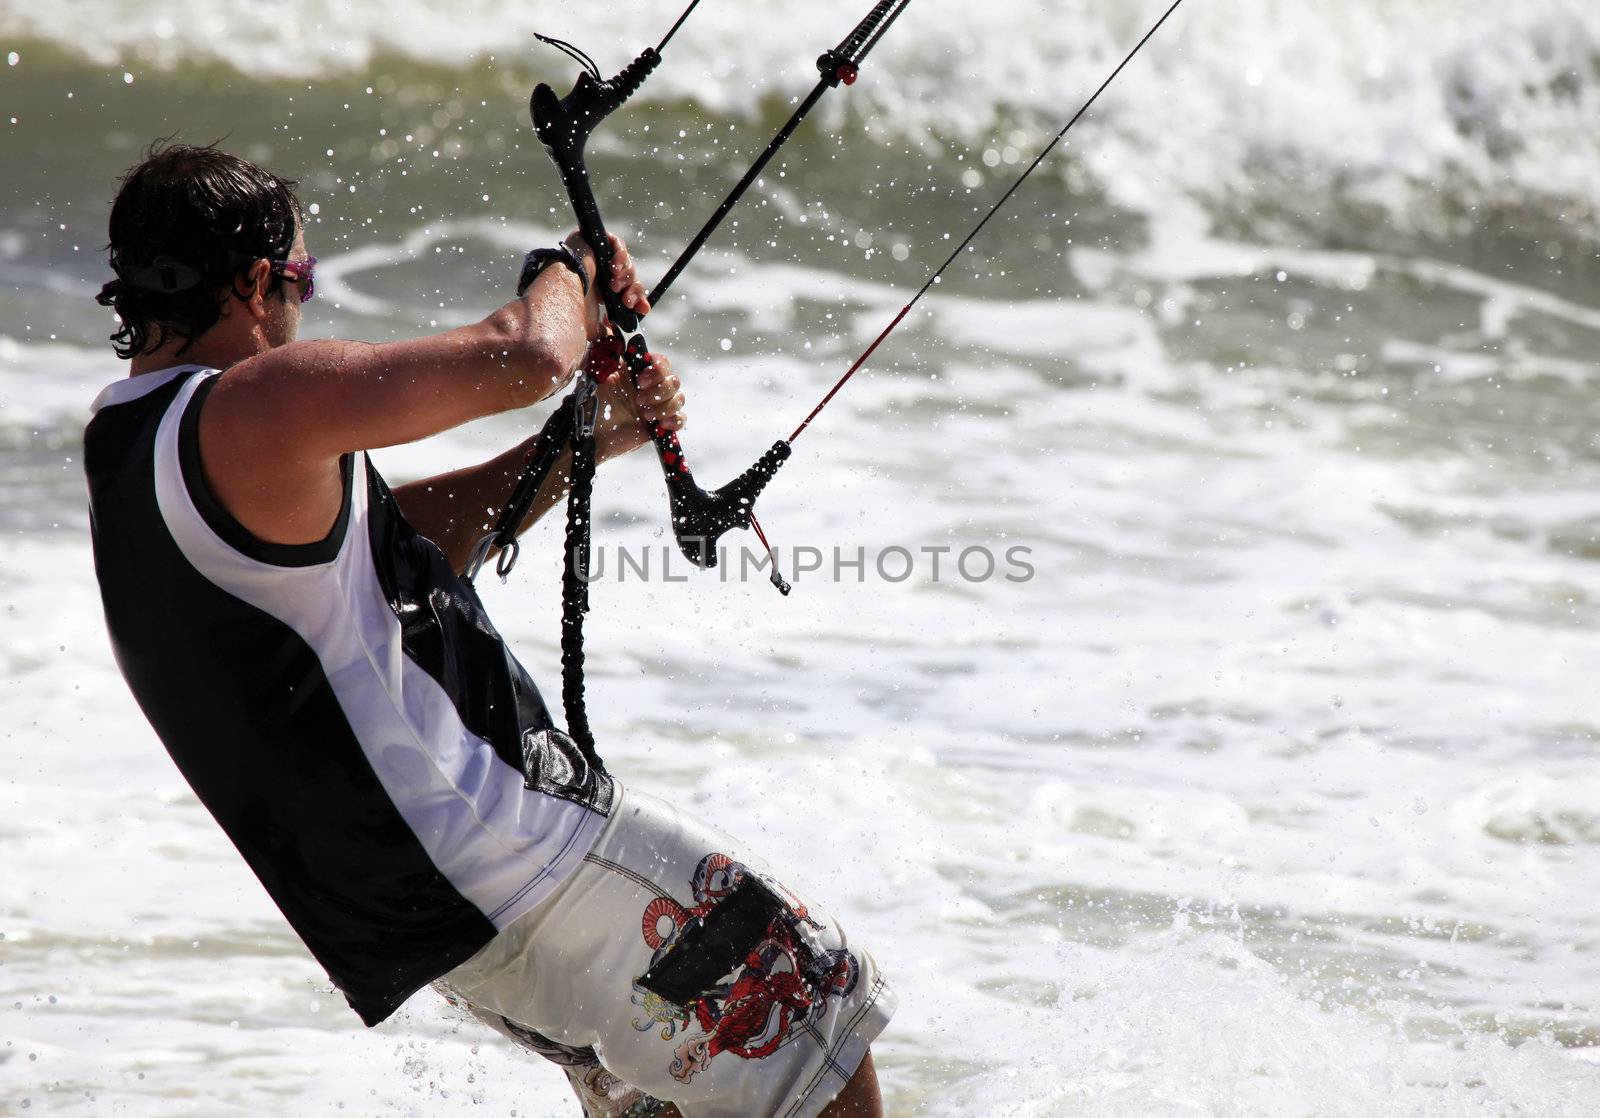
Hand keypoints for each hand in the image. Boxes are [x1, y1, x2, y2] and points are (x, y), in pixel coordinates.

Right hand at [561, 231, 651, 339]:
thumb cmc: (573, 310)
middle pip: (629, 277)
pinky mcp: (595, 239)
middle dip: (632, 291)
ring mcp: (597, 254)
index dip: (637, 299)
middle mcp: (599, 271)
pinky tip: (614, 268)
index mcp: (599, 289)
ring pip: (625, 262)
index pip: (626, 290)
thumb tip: (611, 335)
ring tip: (614, 287)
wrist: (564, 293)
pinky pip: (617, 243)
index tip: (643, 309)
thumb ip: (604, 330)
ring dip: (625, 277)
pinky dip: (620, 256)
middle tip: (626, 301)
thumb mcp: (593, 326)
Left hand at [584, 337, 685, 459]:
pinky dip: (674, 420)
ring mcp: (656, 406)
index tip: (641, 380)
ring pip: (678, 399)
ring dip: (664, 407)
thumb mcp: (595, 372)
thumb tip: (612, 328)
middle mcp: (650, 387)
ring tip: (645, 415)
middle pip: (674, 381)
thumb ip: (606, 350)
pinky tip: (659, 424)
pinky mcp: (659, 426)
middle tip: (638, 401)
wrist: (586, 433)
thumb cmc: (588, 402)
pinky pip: (680, 420)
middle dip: (659, 391)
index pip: (661, 363)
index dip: (657, 370)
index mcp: (638, 372)